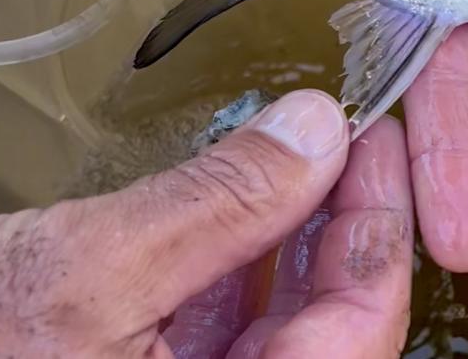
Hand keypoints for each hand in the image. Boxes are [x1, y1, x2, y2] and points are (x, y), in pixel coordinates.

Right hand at [0, 91, 413, 358]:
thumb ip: (219, 204)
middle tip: (350, 139)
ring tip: (305, 160)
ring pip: (280, 331)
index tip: (377, 144)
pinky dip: (237, 270)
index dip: (379, 229)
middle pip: (332, 330)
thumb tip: (316, 131)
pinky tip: (243, 210)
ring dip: (295, 242)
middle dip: (342, 227)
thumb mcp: (87, 270)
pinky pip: (220, 337)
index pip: (363, 332)